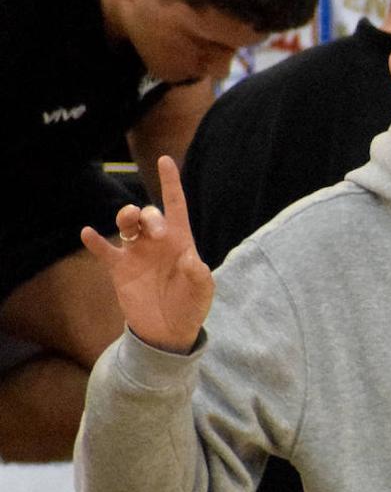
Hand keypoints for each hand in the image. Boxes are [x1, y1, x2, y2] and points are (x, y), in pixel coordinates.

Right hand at [81, 156, 212, 353]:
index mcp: (181, 240)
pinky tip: (87, 233)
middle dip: (149, 215)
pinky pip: (104, 250)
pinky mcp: (120, 268)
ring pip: (126, 224)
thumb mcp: (201, 291)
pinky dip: (95, 241)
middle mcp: (157, 241)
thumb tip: (189, 258)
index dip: (171, 182)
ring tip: (127, 221)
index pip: (175, 205)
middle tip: (155, 233)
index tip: (165, 160)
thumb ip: (198, 274)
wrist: (168, 331)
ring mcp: (137, 253)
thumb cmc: (190, 306)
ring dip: (125, 217)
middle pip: (149, 214)